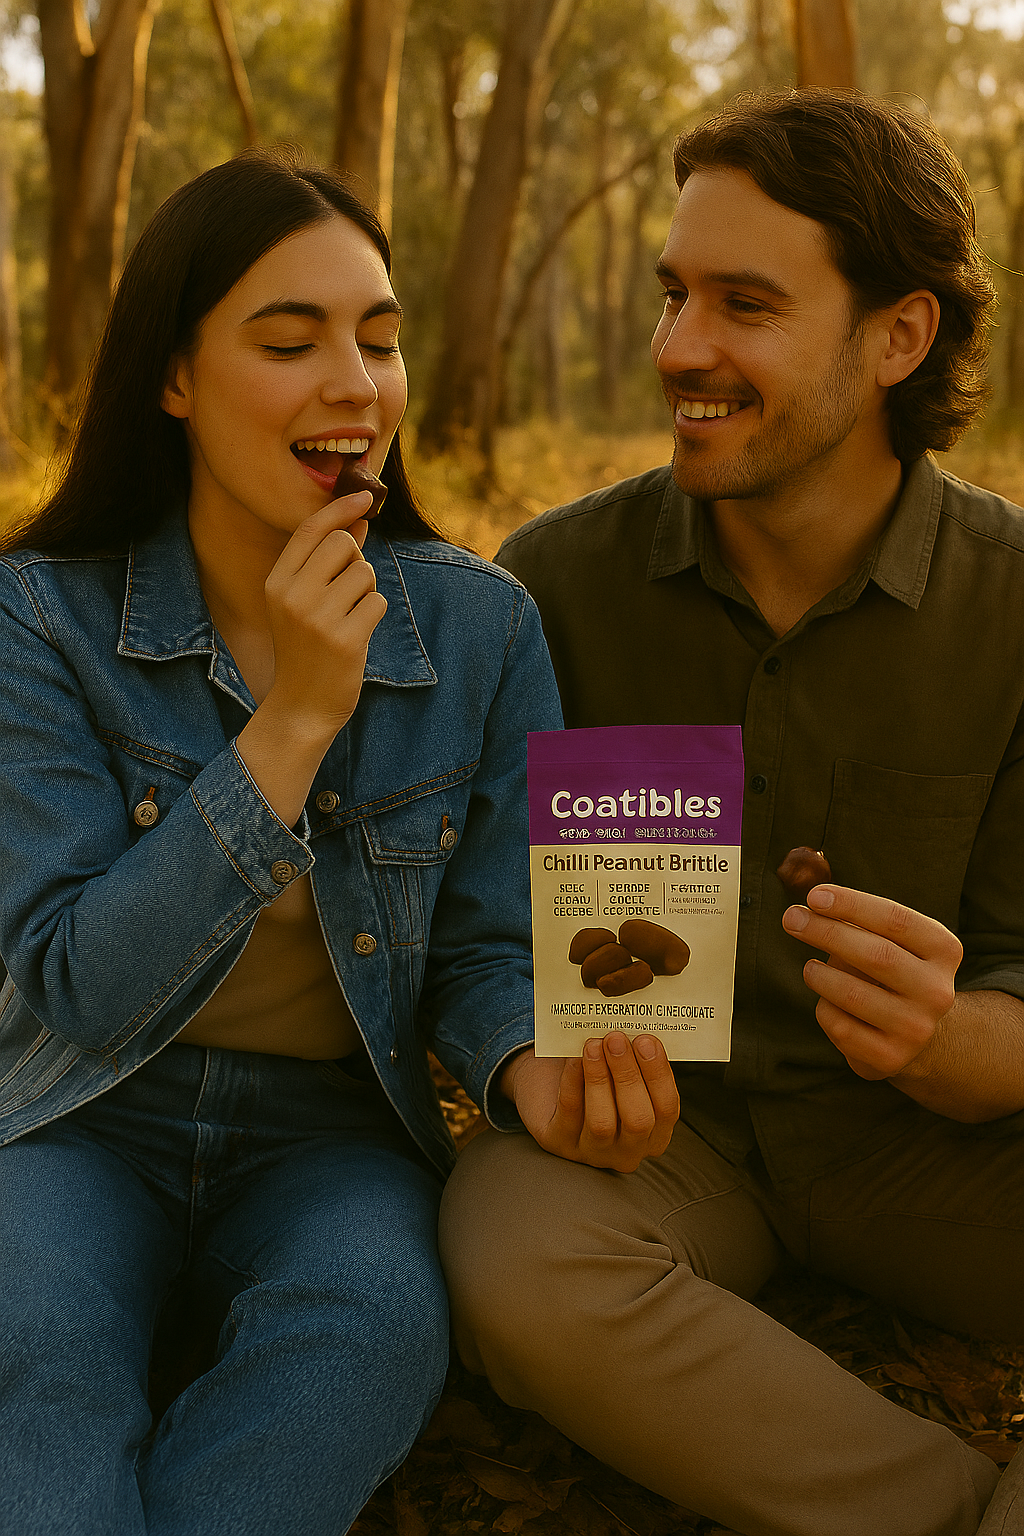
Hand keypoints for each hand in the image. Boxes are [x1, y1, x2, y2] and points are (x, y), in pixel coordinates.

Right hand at [261, 490, 386, 740]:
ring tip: (348, 618)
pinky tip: (356, 635)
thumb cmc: (307, 648)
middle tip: (346, 593)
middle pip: (344, 545)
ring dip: (366, 592)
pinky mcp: (345, 639)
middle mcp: (293, 595)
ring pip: (365, 573)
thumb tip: (358, 522)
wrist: (302, 705)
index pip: (311, 530)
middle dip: (356, 562)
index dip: (340, 508)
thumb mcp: (304, 602)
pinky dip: (374, 615)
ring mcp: (318, 618)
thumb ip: (327, 562)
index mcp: (276, 582)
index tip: (365, 496)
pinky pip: (377, 602)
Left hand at [501, 1033, 679, 1172]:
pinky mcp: (560, 1143)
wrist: (551, 1089)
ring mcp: (593, 1152)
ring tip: (594, 1045)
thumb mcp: (623, 1072)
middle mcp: (627, 1151)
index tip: (648, 1041)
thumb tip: (638, 1033)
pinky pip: (570, 1113)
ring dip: (599, 1079)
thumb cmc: (599, 1076)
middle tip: (617, 1039)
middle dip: (629, 1076)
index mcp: (654, 1134)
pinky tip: (574, 1058)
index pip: (667, 1110)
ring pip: (602, 1123)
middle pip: (638, 1120)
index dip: (659, 1075)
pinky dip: (573, 1082)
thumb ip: (636, 1060)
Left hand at [782, 885, 962, 1080]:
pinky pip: (840, 1026)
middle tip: (792, 919)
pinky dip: (824, 1008)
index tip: (814, 896)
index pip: (895, 920)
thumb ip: (859, 921)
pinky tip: (827, 1002)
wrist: (919, 1034)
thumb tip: (810, 907)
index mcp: (944, 951)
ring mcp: (916, 1028)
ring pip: (852, 994)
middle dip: (826, 932)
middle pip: (875, 955)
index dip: (852, 904)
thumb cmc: (894, 972)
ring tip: (810, 968)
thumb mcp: (894, 942)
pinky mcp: (890, 1058)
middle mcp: (937, 991)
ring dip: (819, 975)